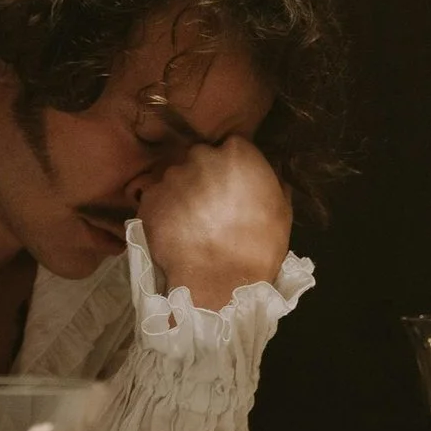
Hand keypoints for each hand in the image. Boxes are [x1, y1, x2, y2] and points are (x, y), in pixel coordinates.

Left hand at [133, 134, 292, 309]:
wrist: (221, 282)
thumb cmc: (260, 247)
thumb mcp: (281, 208)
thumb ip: (270, 180)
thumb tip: (267, 172)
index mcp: (237, 152)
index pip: (231, 147)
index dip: (231, 168)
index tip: (232, 187)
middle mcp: (200, 156)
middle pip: (199, 159)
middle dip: (203, 177)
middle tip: (210, 207)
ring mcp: (171, 177)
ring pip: (176, 178)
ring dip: (182, 195)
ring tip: (192, 224)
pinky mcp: (150, 199)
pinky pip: (157, 199)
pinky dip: (163, 212)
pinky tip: (176, 232)